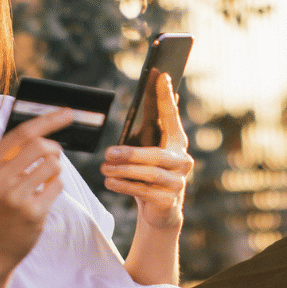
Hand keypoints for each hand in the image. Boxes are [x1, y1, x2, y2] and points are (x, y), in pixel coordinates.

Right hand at [0, 108, 71, 273]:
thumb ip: (7, 156)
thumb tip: (42, 130)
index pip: (21, 133)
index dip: (48, 120)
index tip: (68, 113)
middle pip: (40, 145)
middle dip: (54, 149)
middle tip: (54, 157)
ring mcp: (13, 197)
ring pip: (53, 165)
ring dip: (56, 170)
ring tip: (44, 181)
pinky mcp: (31, 212)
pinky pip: (58, 186)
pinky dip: (56, 187)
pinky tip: (43, 198)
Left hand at [101, 72, 193, 230]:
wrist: (160, 211)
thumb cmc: (149, 175)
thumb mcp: (147, 151)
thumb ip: (148, 130)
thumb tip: (147, 100)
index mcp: (177, 142)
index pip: (172, 116)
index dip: (166, 97)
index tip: (162, 76)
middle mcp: (182, 160)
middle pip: (155, 154)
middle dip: (130, 153)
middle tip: (107, 152)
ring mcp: (178, 181)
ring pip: (148, 173)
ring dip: (123, 170)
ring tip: (104, 169)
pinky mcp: (169, 200)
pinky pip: (143, 191)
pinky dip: (124, 186)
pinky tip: (110, 183)